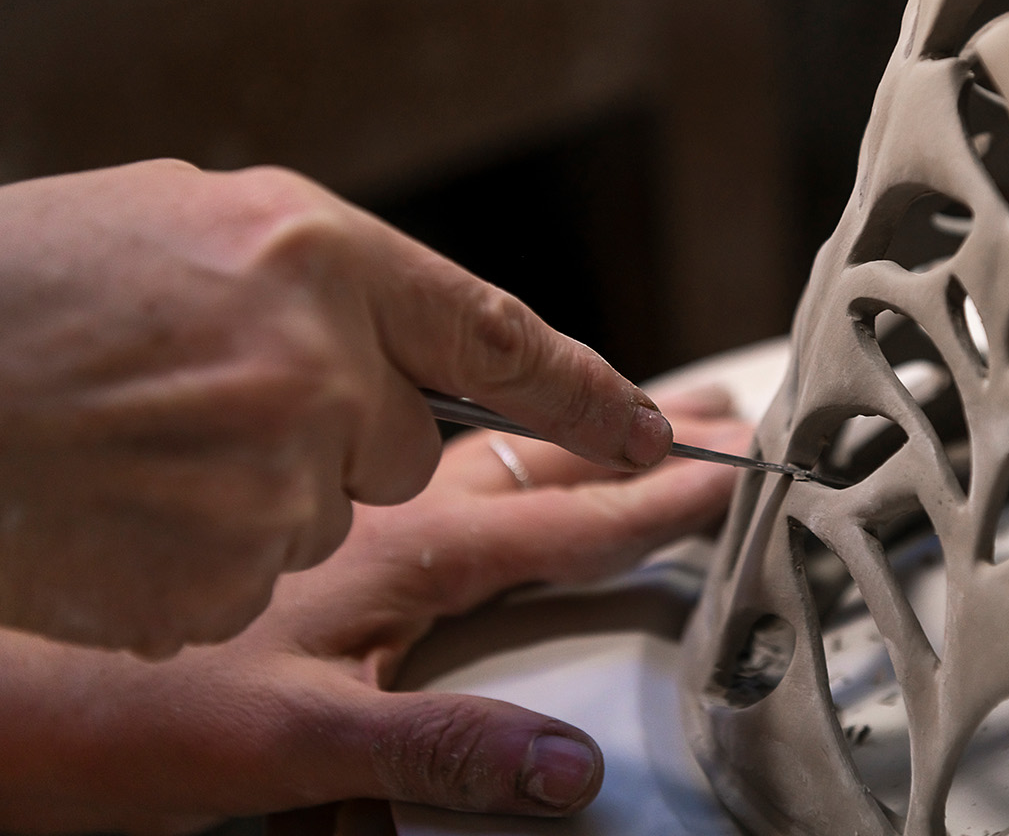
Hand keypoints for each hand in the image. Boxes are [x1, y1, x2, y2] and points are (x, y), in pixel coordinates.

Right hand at [0, 161, 672, 656]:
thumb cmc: (22, 290)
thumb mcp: (182, 224)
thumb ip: (313, 283)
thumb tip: (386, 333)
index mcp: (315, 261)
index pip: (501, 341)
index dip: (593, 395)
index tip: (663, 434)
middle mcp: (316, 378)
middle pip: (409, 452)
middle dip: (357, 446)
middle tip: (283, 416)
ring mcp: (270, 493)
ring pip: (326, 523)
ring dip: (256, 501)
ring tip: (137, 451)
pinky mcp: (220, 591)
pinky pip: (249, 583)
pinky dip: (197, 561)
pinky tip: (117, 515)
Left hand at [0, 389, 748, 833]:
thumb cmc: (111, 715)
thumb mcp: (285, 749)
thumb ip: (433, 751)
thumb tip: (570, 771)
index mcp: (401, 548)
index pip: (562, 514)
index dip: (652, 496)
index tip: (724, 471)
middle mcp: (377, 500)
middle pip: (536, 452)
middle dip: (631, 433)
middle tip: (715, 411)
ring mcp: (332, 490)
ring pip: (477, 439)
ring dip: (563, 429)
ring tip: (629, 410)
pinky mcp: (287, 495)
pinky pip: (415, 447)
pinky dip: (481, 437)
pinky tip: (486, 441)